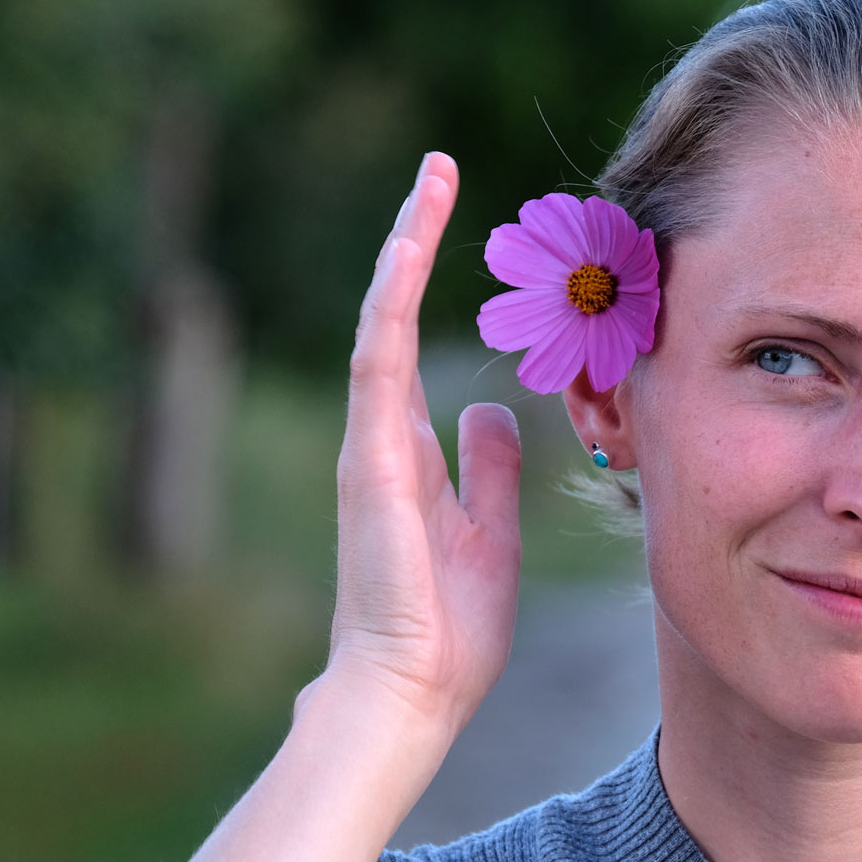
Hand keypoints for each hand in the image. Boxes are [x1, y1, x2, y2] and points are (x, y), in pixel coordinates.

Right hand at [320, 152, 521, 743]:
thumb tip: (491, 408)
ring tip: (428, 182)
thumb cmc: (450, 628)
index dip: (428, 284)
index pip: (413, 346)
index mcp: (407, 453)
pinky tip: (408, 248)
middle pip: (389, 315)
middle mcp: (380, 438)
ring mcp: (370, 447)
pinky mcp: (371, 463)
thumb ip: (487, 469)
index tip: (452, 226)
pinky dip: (390, 301)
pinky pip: (379, 363)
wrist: (413, 693)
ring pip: (380, 322)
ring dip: (402, 249)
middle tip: (435, 169)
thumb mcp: (489, 532)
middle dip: (412, 241)